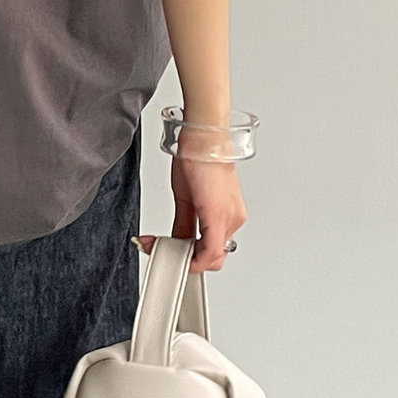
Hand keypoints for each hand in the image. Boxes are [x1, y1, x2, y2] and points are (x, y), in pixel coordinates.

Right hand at [136, 157, 246, 272]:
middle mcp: (234, 219)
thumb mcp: (185, 199)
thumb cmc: (196, 158)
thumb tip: (176, 243)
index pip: (212, 250)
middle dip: (187, 259)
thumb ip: (182, 226)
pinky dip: (191, 257)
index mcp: (229, 214)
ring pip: (212, 257)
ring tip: (164, 247)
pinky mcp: (219, 215)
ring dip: (185, 257)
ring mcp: (230, 218)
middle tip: (164, 252)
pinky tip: (172, 251)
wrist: (202, 138)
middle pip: (214, 258)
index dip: (189, 258)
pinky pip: (210, 250)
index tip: (168, 255)